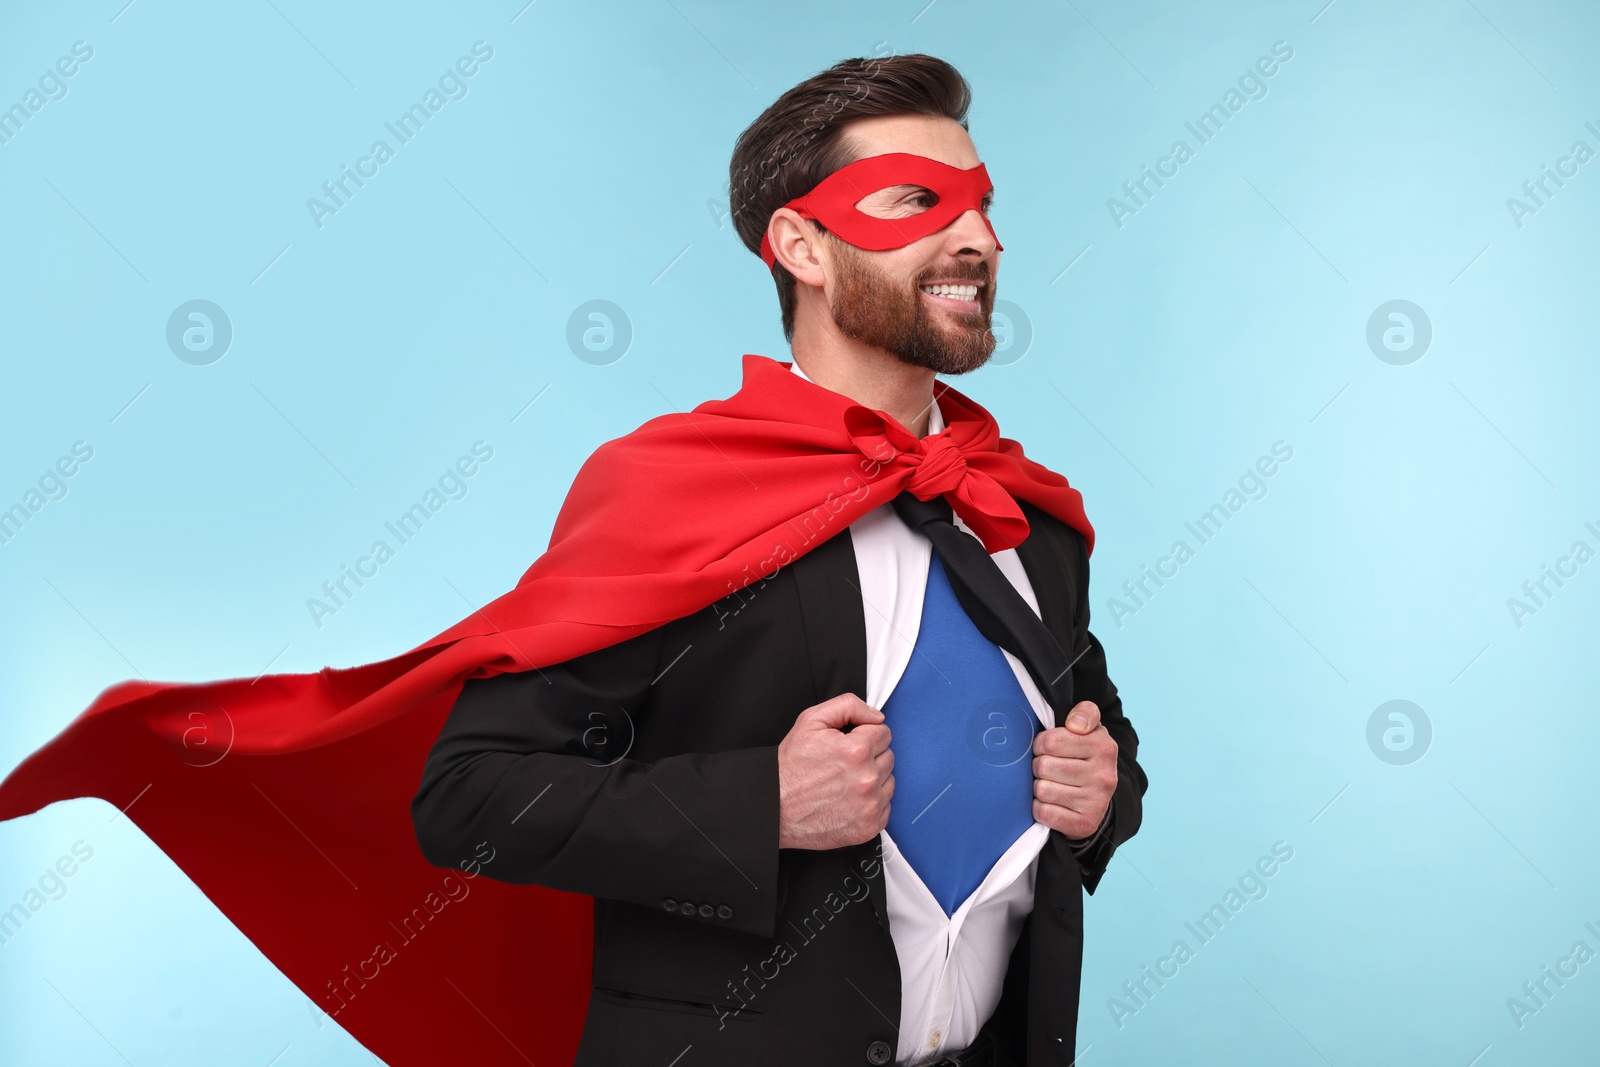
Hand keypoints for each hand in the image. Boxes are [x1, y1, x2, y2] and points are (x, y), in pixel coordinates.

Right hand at [777, 693, 893, 850]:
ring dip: (873, 778)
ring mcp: (869, 806)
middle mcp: (866, 779)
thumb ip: (848, 706)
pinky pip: (886, 806)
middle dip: (870, 755)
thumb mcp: (810, 721)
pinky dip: (872, 802)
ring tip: (846, 781)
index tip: (851, 742)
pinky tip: (850, 799)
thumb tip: (876, 715)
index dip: (866, 734)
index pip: (884, 733)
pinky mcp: (868, 827)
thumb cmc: (790, 768)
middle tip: (844, 763)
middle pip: (888, 756)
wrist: (774, 807)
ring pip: (889, 781)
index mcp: (856, 751)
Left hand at [1031, 700, 1117, 839]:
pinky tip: (1050, 803)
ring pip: (1042, 790)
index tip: (1047, 747)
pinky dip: (1040, 808)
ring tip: (1049, 785)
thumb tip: (1075, 724)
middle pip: (1043, 766)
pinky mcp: (1085, 824)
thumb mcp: (1089, 730)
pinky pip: (1045, 812)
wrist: (1097, 799)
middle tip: (1046, 768)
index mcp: (1104, 746)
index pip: (1051, 741)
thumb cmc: (1084, 757)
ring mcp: (1097, 802)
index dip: (1041, 743)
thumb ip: (1085, 714)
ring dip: (1038, 788)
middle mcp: (1104, 775)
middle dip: (1038, 766)